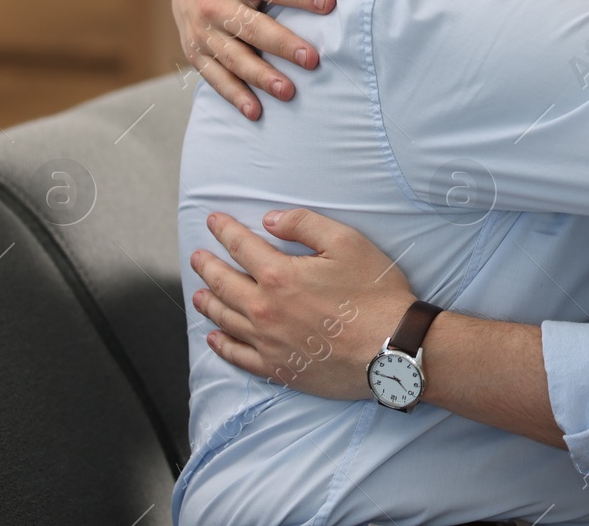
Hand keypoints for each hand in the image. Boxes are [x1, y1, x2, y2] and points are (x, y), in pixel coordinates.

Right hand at [173, 0, 335, 118]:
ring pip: (233, 58)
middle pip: (251, 27)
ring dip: (260, 76)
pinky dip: (234, 96)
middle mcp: (215, 4)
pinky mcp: (196, 54)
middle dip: (282, 44)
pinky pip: (216, 78)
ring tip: (288, 91)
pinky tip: (255, 112)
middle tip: (311, 59)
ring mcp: (203, 32)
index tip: (329, 3)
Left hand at [190, 209, 412, 398]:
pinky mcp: (277, 368)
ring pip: (225, 319)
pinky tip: (215, 337)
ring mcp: (267, 342)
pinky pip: (237, 356)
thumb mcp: (347, 243)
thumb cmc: (375, 295)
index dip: (224, 230)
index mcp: (279, 276)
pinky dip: (221, 345)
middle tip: (197, 257)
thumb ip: (304, 225)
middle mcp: (264, 310)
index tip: (213, 220)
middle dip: (207, 266)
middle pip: (223, 283)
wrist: (391, 348)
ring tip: (199, 293)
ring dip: (208, 302)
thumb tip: (270, 220)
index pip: (241, 246)